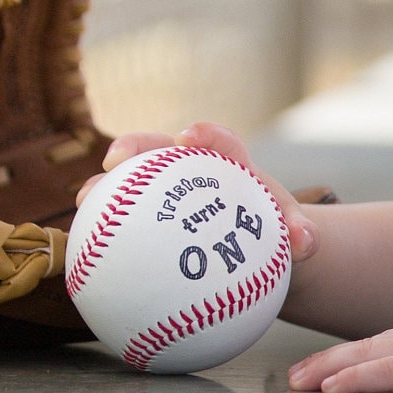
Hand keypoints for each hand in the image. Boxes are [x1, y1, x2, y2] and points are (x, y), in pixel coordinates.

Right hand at [80, 119, 319, 264]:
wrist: (260, 253)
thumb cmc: (276, 235)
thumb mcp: (293, 235)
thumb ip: (301, 236)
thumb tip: (306, 243)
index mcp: (230, 164)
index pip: (218, 140)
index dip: (204, 134)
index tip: (191, 137)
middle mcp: (191, 171)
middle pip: (158, 148)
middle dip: (135, 146)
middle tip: (117, 159)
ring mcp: (165, 192)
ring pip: (131, 182)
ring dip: (105, 187)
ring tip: (87, 201)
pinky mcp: (149, 219)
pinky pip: (124, 225)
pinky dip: (106, 236)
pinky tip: (85, 259)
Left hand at [287, 292, 392, 392]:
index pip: (392, 344)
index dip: (359, 356)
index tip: (334, 366)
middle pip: (367, 349)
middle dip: (328, 363)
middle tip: (295, 376)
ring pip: (365, 360)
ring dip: (327, 371)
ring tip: (296, 383)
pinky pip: (385, 373)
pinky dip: (355, 379)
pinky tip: (328, 388)